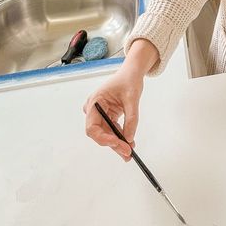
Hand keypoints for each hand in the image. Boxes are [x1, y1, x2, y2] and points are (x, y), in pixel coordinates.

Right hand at [83, 39, 156, 161]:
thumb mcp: (132, 98)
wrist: (131, 73)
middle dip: (113, 143)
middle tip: (127, 153)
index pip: (92, 127)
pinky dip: (120, 137)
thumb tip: (129, 138)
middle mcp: (94, 109)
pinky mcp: (107, 116)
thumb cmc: (129, 80)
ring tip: (129, 151)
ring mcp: (100, 113)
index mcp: (95, 101)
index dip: (102, 138)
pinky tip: (129, 143)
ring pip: (106, 134)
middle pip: (99, 133)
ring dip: (117, 143)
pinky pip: (111, 130)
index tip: (117, 143)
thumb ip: (131, 119)